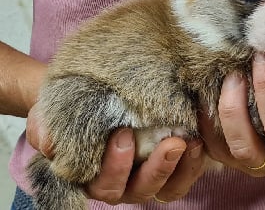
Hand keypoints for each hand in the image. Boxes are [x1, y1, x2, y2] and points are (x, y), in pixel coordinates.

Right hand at [27, 104, 205, 204]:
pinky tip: (197, 141)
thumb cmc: (72, 106)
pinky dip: (193, 164)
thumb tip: (51, 145)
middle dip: (155, 168)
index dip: (114, 167)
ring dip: (179, 168)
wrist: (92, 94)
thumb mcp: (51, 113)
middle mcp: (120, 182)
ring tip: (188, 142)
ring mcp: (145, 176)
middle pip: (138, 190)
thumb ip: (47, 130)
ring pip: (165, 188)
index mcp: (90, 176)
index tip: (123, 135)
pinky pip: (183, 177)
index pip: (102, 183)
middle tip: (170, 142)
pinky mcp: (168, 166)